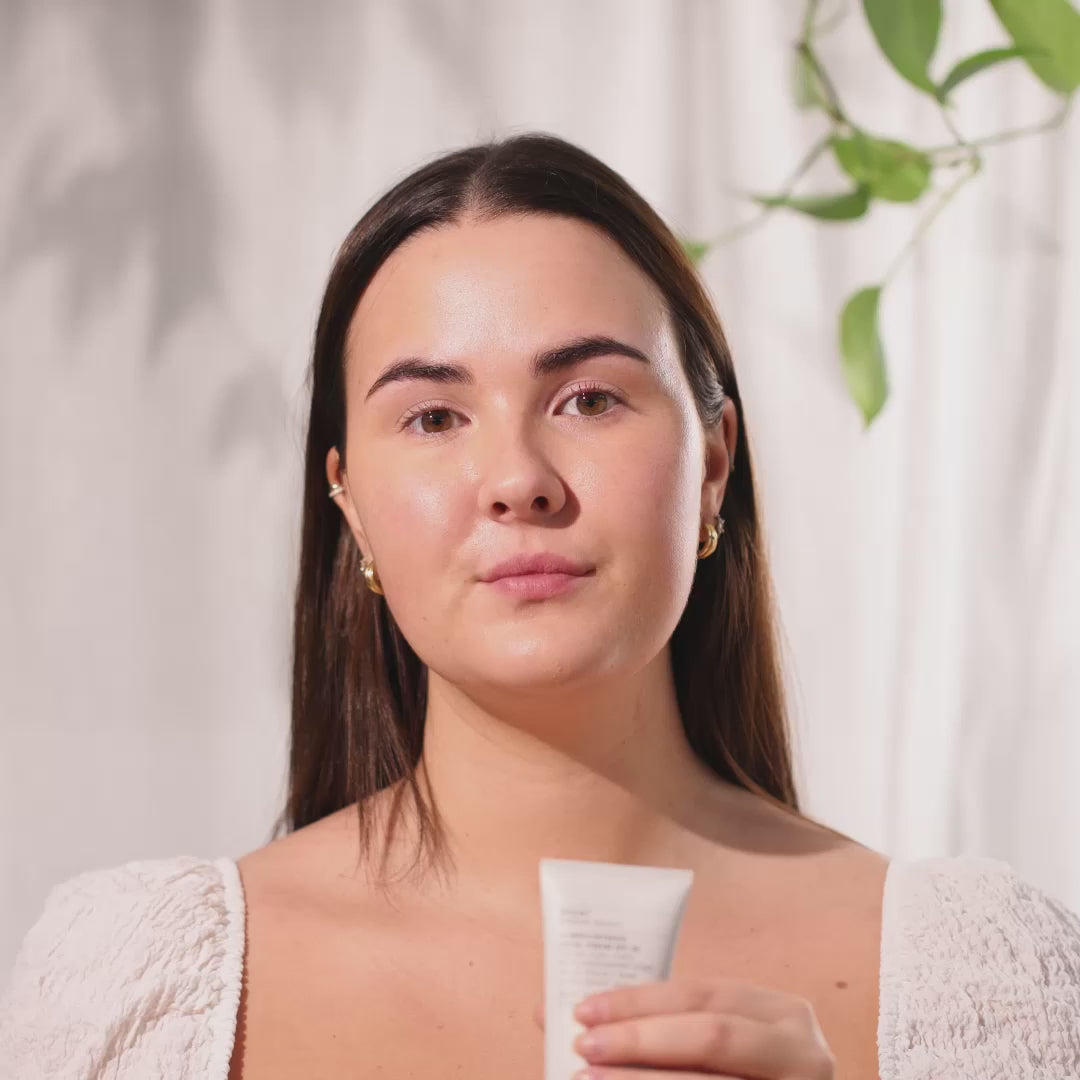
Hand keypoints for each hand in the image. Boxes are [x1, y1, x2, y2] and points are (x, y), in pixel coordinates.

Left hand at [533, 976, 834, 1078]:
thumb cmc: (736, 1074)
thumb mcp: (713, 1043)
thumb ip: (649, 1026)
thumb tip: (547, 1011)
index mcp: (782, 1016)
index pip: (704, 995)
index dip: (640, 1001)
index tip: (583, 1009)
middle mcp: (803, 1055)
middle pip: (711, 1038)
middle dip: (639, 1040)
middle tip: (583, 1045)